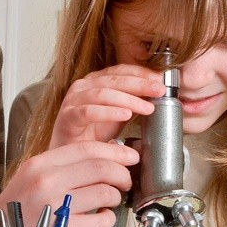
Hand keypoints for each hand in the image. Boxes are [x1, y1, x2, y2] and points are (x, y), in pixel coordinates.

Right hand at [0, 139, 139, 226]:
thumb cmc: (14, 211)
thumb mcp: (30, 176)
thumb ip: (60, 166)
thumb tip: (101, 159)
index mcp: (40, 164)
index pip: (87, 148)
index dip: (115, 151)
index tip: (129, 156)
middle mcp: (48, 181)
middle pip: (102, 167)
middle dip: (122, 174)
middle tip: (126, 181)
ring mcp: (56, 207)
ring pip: (106, 193)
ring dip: (116, 198)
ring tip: (110, 202)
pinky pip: (102, 221)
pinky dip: (109, 220)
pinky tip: (101, 219)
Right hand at [49, 64, 164, 148]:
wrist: (71, 156)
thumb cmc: (92, 134)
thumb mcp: (119, 115)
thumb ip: (134, 103)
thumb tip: (157, 94)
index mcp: (95, 81)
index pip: (120, 70)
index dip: (141, 73)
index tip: (160, 80)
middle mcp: (83, 86)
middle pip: (114, 79)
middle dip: (140, 84)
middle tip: (159, 90)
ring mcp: (73, 100)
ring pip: (102, 93)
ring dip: (128, 99)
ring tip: (147, 107)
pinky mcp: (67, 117)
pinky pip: (88, 111)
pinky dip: (108, 112)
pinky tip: (125, 115)